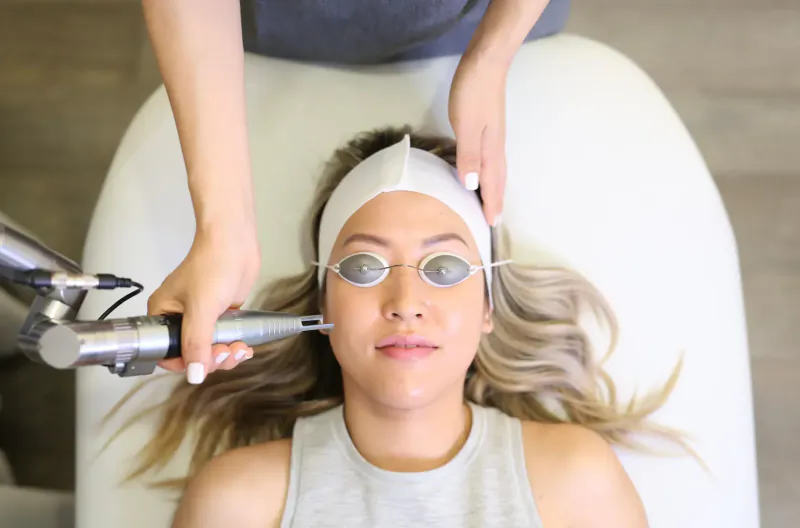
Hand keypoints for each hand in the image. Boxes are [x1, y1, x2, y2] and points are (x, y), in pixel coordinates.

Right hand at [147, 225, 260, 383]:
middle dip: (211, 359)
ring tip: (239, 349)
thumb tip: (194, 375)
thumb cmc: (212, 264)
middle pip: (191, 354)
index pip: (166, 352)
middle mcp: (179, 317)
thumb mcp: (201, 309)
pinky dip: (233, 346)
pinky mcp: (220, 313)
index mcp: (163, 314)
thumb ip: (196, 344)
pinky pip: (223, 339)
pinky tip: (244, 346)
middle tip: (228, 352)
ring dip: (225, 355)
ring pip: (209, 349)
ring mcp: (201, 316)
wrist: (235, 242)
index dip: (186, 363)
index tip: (204, 363)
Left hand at [449, 52, 508, 226]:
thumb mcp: (466, 126)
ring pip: (497, 169)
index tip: (492, 224)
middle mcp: (496, 146)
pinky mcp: (490, 127)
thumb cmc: (473, 93)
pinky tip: (484, 171)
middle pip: (499, 180)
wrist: (486, 63)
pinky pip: (493, 159)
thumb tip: (472, 185)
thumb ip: (469, 156)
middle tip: (495, 220)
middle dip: (497, 200)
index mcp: (491, 150)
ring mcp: (495, 136)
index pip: (492, 184)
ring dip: (496, 187)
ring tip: (492, 201)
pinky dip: (491, 172)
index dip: (491, 204)